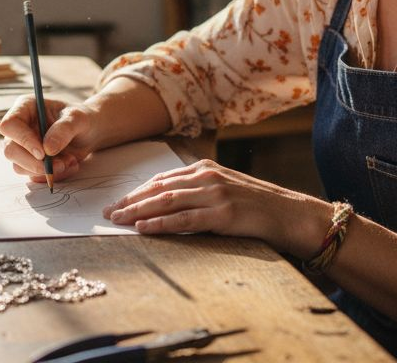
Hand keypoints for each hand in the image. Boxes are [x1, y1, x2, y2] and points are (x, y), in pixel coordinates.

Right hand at [0, 95, 101, 183]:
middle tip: (59, 165)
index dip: (23, 140)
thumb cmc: (81, 119)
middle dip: (34, 163)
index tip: (43, 153)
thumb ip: (64, 129)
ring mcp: (23, 147)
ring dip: (46, 170)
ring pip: (19, 167)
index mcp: (25, 108)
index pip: (10, 125)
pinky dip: (53, 175)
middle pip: (10, 150)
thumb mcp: (78, 118)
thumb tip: (47, 149)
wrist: (89, 133)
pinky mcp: (31, 162)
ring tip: (70, 161)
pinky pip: (34, 176)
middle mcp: (20, 128)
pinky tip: (69, 164)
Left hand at [102, 159, 330, 256]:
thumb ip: (197, 190)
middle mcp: (207, 177)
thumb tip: (164, 201)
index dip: (136, 192)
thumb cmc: (254, 205)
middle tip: (108, 213)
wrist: (288, 214)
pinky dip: (161, 224)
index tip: (117, 202)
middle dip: (130, 201)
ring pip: (166, 202)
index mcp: (204, 169)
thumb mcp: (223, 188)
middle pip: (158, 189)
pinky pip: (184, 220)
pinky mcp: (222, 214)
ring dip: (138, 212)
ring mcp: (215, 194)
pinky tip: (144, 228)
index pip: (161, 179)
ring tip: (118, 221)